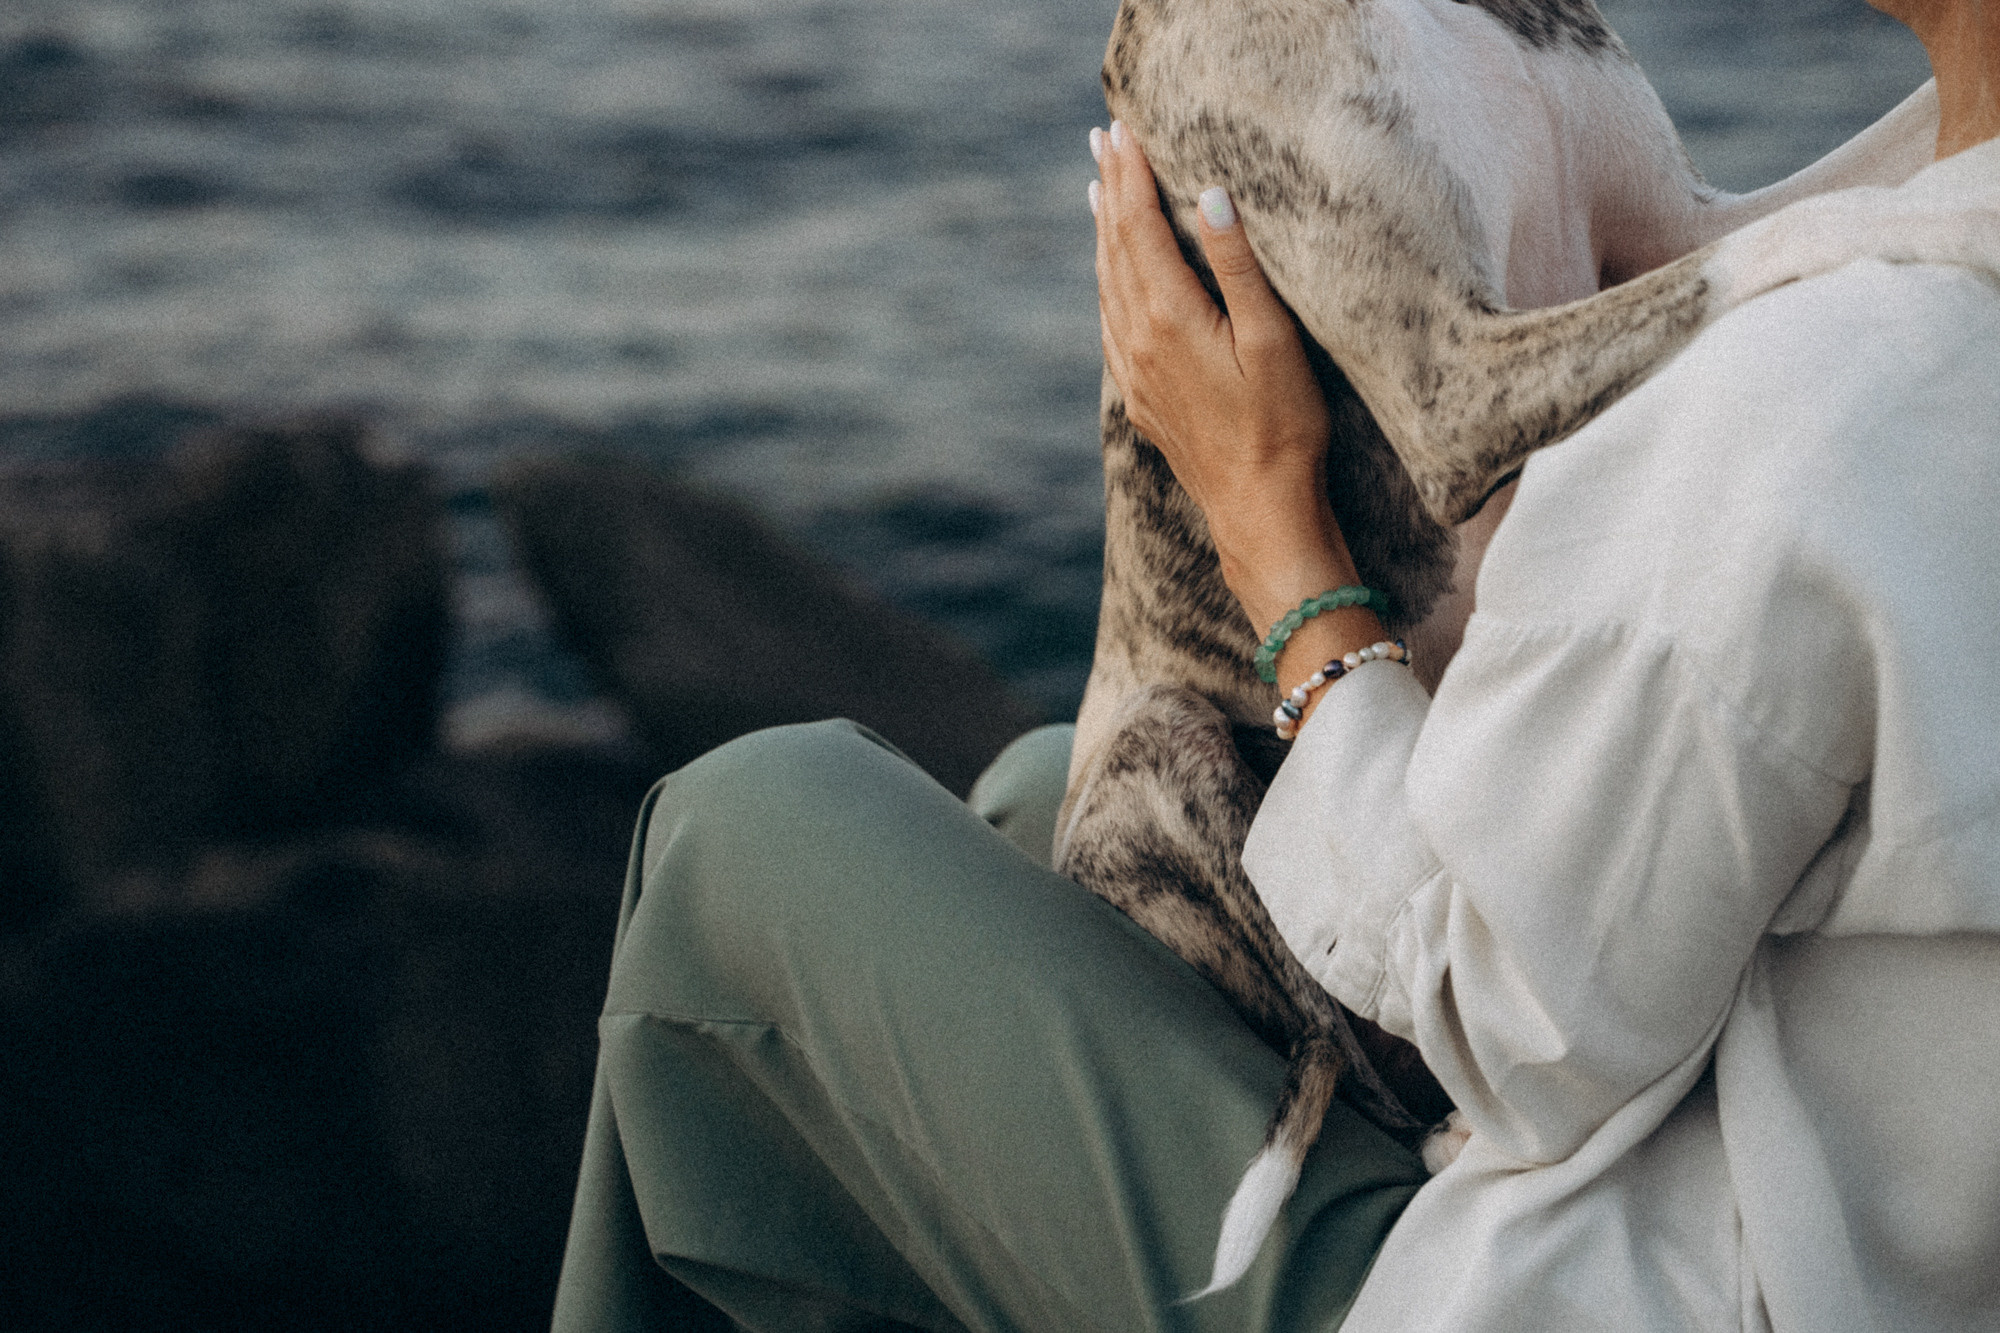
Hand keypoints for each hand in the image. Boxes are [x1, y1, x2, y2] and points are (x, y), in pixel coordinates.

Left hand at [1091, 121, 1383, 693]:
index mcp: (1168, 318)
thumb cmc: (1282, 425)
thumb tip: (1208, 196)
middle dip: (1110, 191)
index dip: (1131, 175)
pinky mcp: (1141, 399)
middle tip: (1101, 142)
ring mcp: (1134, 374)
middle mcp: (1137, 342)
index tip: (1122, 129)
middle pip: (1115, 249)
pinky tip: (1112, 274)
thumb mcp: (1272, 338)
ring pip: (1107, 286)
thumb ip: (1237, 266)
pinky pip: (1112, 322)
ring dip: (1103, 235)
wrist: (1259, 510)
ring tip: (1098, 192)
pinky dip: (1108, 281)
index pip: (1139, 227)